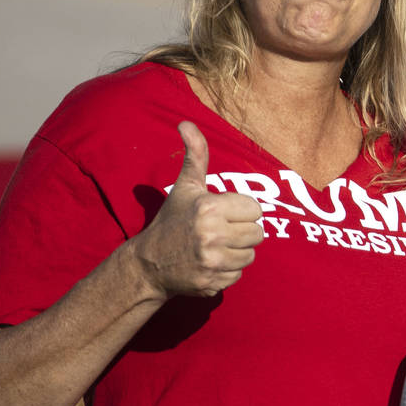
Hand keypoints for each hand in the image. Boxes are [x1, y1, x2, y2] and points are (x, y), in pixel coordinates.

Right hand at [130, 121, 263, 298]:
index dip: (242, 212)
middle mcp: (211, 234)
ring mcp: (211, 261)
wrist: (148, 264)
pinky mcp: (212, 283)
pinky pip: (238, 275)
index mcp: (209, 207)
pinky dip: (227, 271)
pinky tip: (210, 264)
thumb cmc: (173, 220)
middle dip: (242, 233)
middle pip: (257, 234)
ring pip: (250, 256)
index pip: (255, 210)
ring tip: (216, 247)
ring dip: (237, 253)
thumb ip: (195, 155)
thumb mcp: (186, 186)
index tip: (224, 214)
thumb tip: (186, 123)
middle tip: (220, 232)